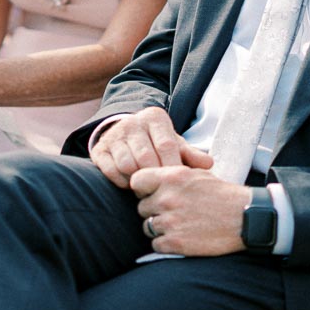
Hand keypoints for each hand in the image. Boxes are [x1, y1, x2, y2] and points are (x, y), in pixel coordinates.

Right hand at [89, 106, 213, 188]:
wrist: (126, 136)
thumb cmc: (157, 143)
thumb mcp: (174, 145)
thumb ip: (190, 154)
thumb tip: (209, 164)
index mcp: (155, 117)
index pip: (166, 145)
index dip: (172, 167)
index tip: (177, 183)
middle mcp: (132, 122)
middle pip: (146, 157)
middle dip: (155, 177)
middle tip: (162, 191)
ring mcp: (114, 135)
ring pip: (127, 164)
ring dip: (138, 180)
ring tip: (147, 188)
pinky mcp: (100, 148)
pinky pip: (110, 170)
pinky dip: (121, 181)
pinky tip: (130, 185)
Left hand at [132, 167, 247, 255]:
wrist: (245, 218)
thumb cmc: (222, 194)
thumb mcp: (197, 173)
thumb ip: (171, 175)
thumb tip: (149, 179)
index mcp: (172, 177)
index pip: (137, 181)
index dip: (142, 189)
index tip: (151, 193)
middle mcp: (168, 198)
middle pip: (142, 207)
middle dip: (154, 211)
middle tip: (173, 212)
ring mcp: (170, 222)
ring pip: (148, 227)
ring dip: (160, 228)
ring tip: (179, 225)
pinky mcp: (176, 243)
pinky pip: (157, 245)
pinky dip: (166, 244)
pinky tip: (182, 238)